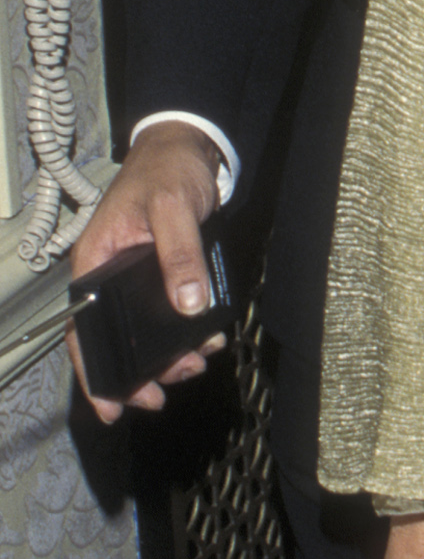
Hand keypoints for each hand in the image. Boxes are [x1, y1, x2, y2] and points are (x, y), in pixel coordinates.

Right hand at [65, 122, 226, 420]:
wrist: (188, 150)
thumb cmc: (168, 173)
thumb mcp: (173, 209)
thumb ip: (180, 255)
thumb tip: (188, 305)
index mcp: (96, 264)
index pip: (84, 329)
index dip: (94, 372)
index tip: (111, 408)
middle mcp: (110, 278)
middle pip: (116, 342)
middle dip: (139, 374)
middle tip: (164, 393)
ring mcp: (135, 282)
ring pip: (144, 336)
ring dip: (167, 359)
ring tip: (194, 364)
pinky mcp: (161, 280)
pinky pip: (167, 319)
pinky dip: (184, 337)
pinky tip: (205, 342)